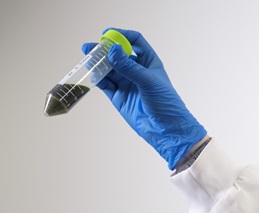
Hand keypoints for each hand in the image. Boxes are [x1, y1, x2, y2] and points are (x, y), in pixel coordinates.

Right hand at [82, 28, 206, 169]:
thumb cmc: (166, 102)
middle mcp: (137, 71)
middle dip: (104, 50)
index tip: (107, 33)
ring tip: (88, 59)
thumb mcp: (148, 81)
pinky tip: (93, 74)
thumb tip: (113, 50)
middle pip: (118, 54)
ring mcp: (127, 83)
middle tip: (91, 47)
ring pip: (109, 69)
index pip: (135, 41)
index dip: (122, 35)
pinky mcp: (119, 97)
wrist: (166, 129)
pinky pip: (106, 84)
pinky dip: (98, 79)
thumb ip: (129, 67)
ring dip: (98, 64)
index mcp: (149, 62)